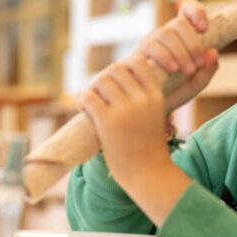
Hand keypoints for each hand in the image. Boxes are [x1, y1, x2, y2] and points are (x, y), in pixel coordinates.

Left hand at [78, 55, 191, 225]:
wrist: (148, 175)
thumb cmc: (147, 145)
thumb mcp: (152, 114)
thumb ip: (140, 95)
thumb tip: (115, 73)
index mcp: (155, 95)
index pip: (137, 61)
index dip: (123, 67)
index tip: (116, 82)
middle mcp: (141, 99)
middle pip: (115, 69)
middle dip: (104, 77)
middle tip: (98, 93)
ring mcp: (125, 110)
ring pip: (100, 80)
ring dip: (91, 88)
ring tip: (90, 102)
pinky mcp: (108, 122)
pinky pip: (88, 97)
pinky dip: (81, 100)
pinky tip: (82, 110)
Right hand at [133, 0, 218, 114]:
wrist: (152, 108)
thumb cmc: (176, 91)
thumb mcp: (197, 82)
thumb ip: (208, 69)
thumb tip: (213, 52)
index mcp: (181, 36)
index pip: (186, 10)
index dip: (196, 12)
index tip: (204, 28)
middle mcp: (164, 35)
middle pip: (178, 23)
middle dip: (192, 42)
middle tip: (198, 63)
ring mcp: (149, 43)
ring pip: (165, 33)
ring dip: (180, 51)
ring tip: (188, 70)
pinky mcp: (136, 54)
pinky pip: (150, 47)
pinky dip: (165, 57)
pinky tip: (173, 69)